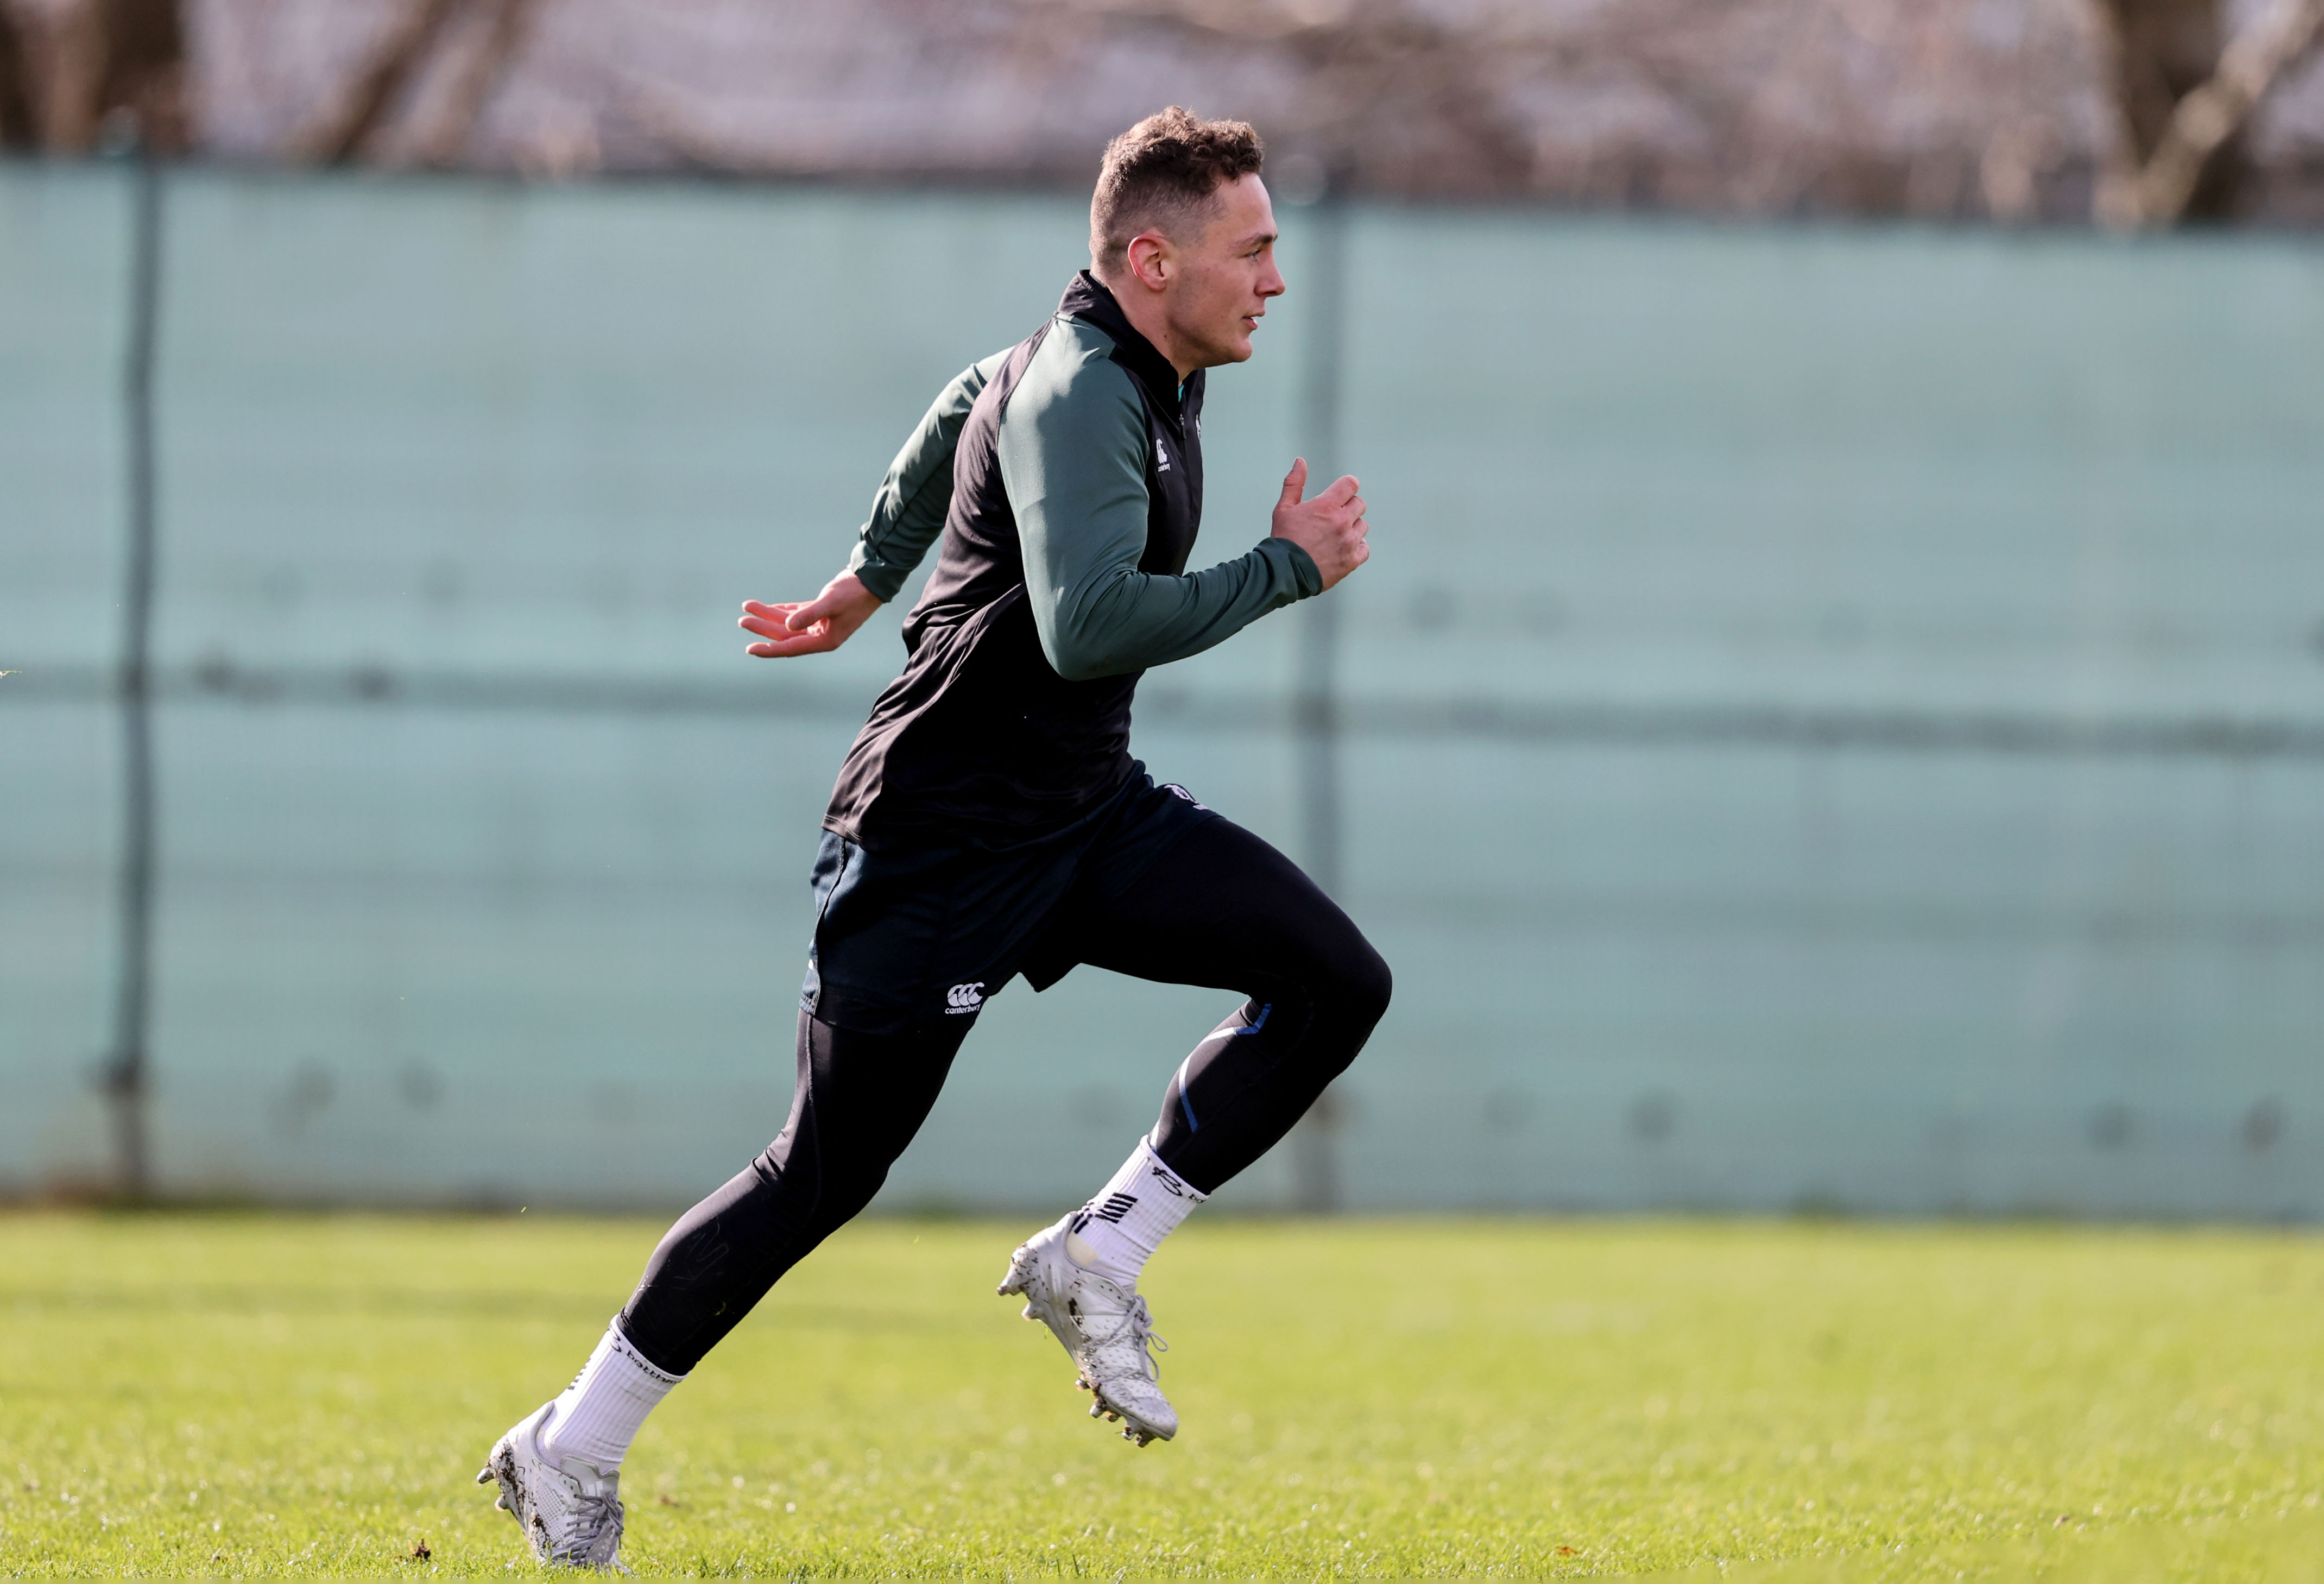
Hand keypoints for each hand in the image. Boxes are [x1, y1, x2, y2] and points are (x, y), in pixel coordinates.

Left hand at [740, 572, 882, 657]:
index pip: (790, 647)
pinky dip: (780, 611)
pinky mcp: (819, 612)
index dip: (769, 649)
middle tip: (742, 620)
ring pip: (787, 623)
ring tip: (747, 607)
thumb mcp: (830, 603)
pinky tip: (766, 608)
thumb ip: (809, 614)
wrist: (871, 581)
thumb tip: (788, 626)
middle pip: (785, 635)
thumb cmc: (853, 593)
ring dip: (767, 616)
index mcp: (824, 641)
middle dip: (763, 627)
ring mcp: (819, 625)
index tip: (750, 648)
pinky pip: (794, 614)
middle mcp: (820, 636)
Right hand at [1269, 458, 1368, 590]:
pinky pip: (1365, 548)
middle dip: (1348, 507)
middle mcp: (1341, 522)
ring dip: (1352, 527)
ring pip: (1363, 526)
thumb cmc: (1283, 538)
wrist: (1284, 572)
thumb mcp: (1284, 508)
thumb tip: (1300, 461)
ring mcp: (1348, 542)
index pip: (1351, 484)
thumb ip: (1294, 482)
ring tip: (1335, 535)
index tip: (1340, 494)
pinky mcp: (1351, 560)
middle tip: (1333, 516)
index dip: (1346, 487)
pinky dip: (1357, 547)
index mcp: (1326, 506)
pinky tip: (1343, 548)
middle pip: (1359, 504)